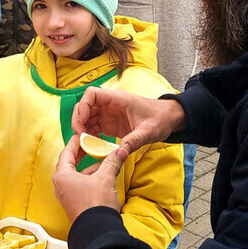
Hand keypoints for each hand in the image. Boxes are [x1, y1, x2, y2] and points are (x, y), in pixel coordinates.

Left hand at [52, 134, 125, 222]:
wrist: (97, 231)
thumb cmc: (95, 204)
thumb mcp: (105, 178)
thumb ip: (112, 162)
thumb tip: (121, 150)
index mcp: (62, 176)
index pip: (66, 153)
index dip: (75, 142)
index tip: (82, 135)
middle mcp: (61, 185)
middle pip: (70, 164)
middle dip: (82, 154)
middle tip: (91, 145)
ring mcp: (67, 196)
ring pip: (78, 175)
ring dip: (90, 168)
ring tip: (104, 160)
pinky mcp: (75, 204)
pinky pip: (81, 185)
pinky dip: (91, 178)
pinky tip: (104, 176)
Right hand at [71, 87, 185, 154]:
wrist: (168, 119)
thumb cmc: (160, 119)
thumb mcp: (149, 131)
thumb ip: (134, 141)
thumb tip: (120, 154)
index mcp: (118, 99)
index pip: (92, 94)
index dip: (83, 106)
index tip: (82, 122)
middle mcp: (110, 105)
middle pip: (84, 106)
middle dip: (78, 120)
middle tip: (80, 136)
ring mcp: (108, 114)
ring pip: (86, 117)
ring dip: (82, 129)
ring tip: (84, 144)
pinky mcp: (109, 124)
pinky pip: (93, 127)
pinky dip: (89, 135)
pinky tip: (92, 145)